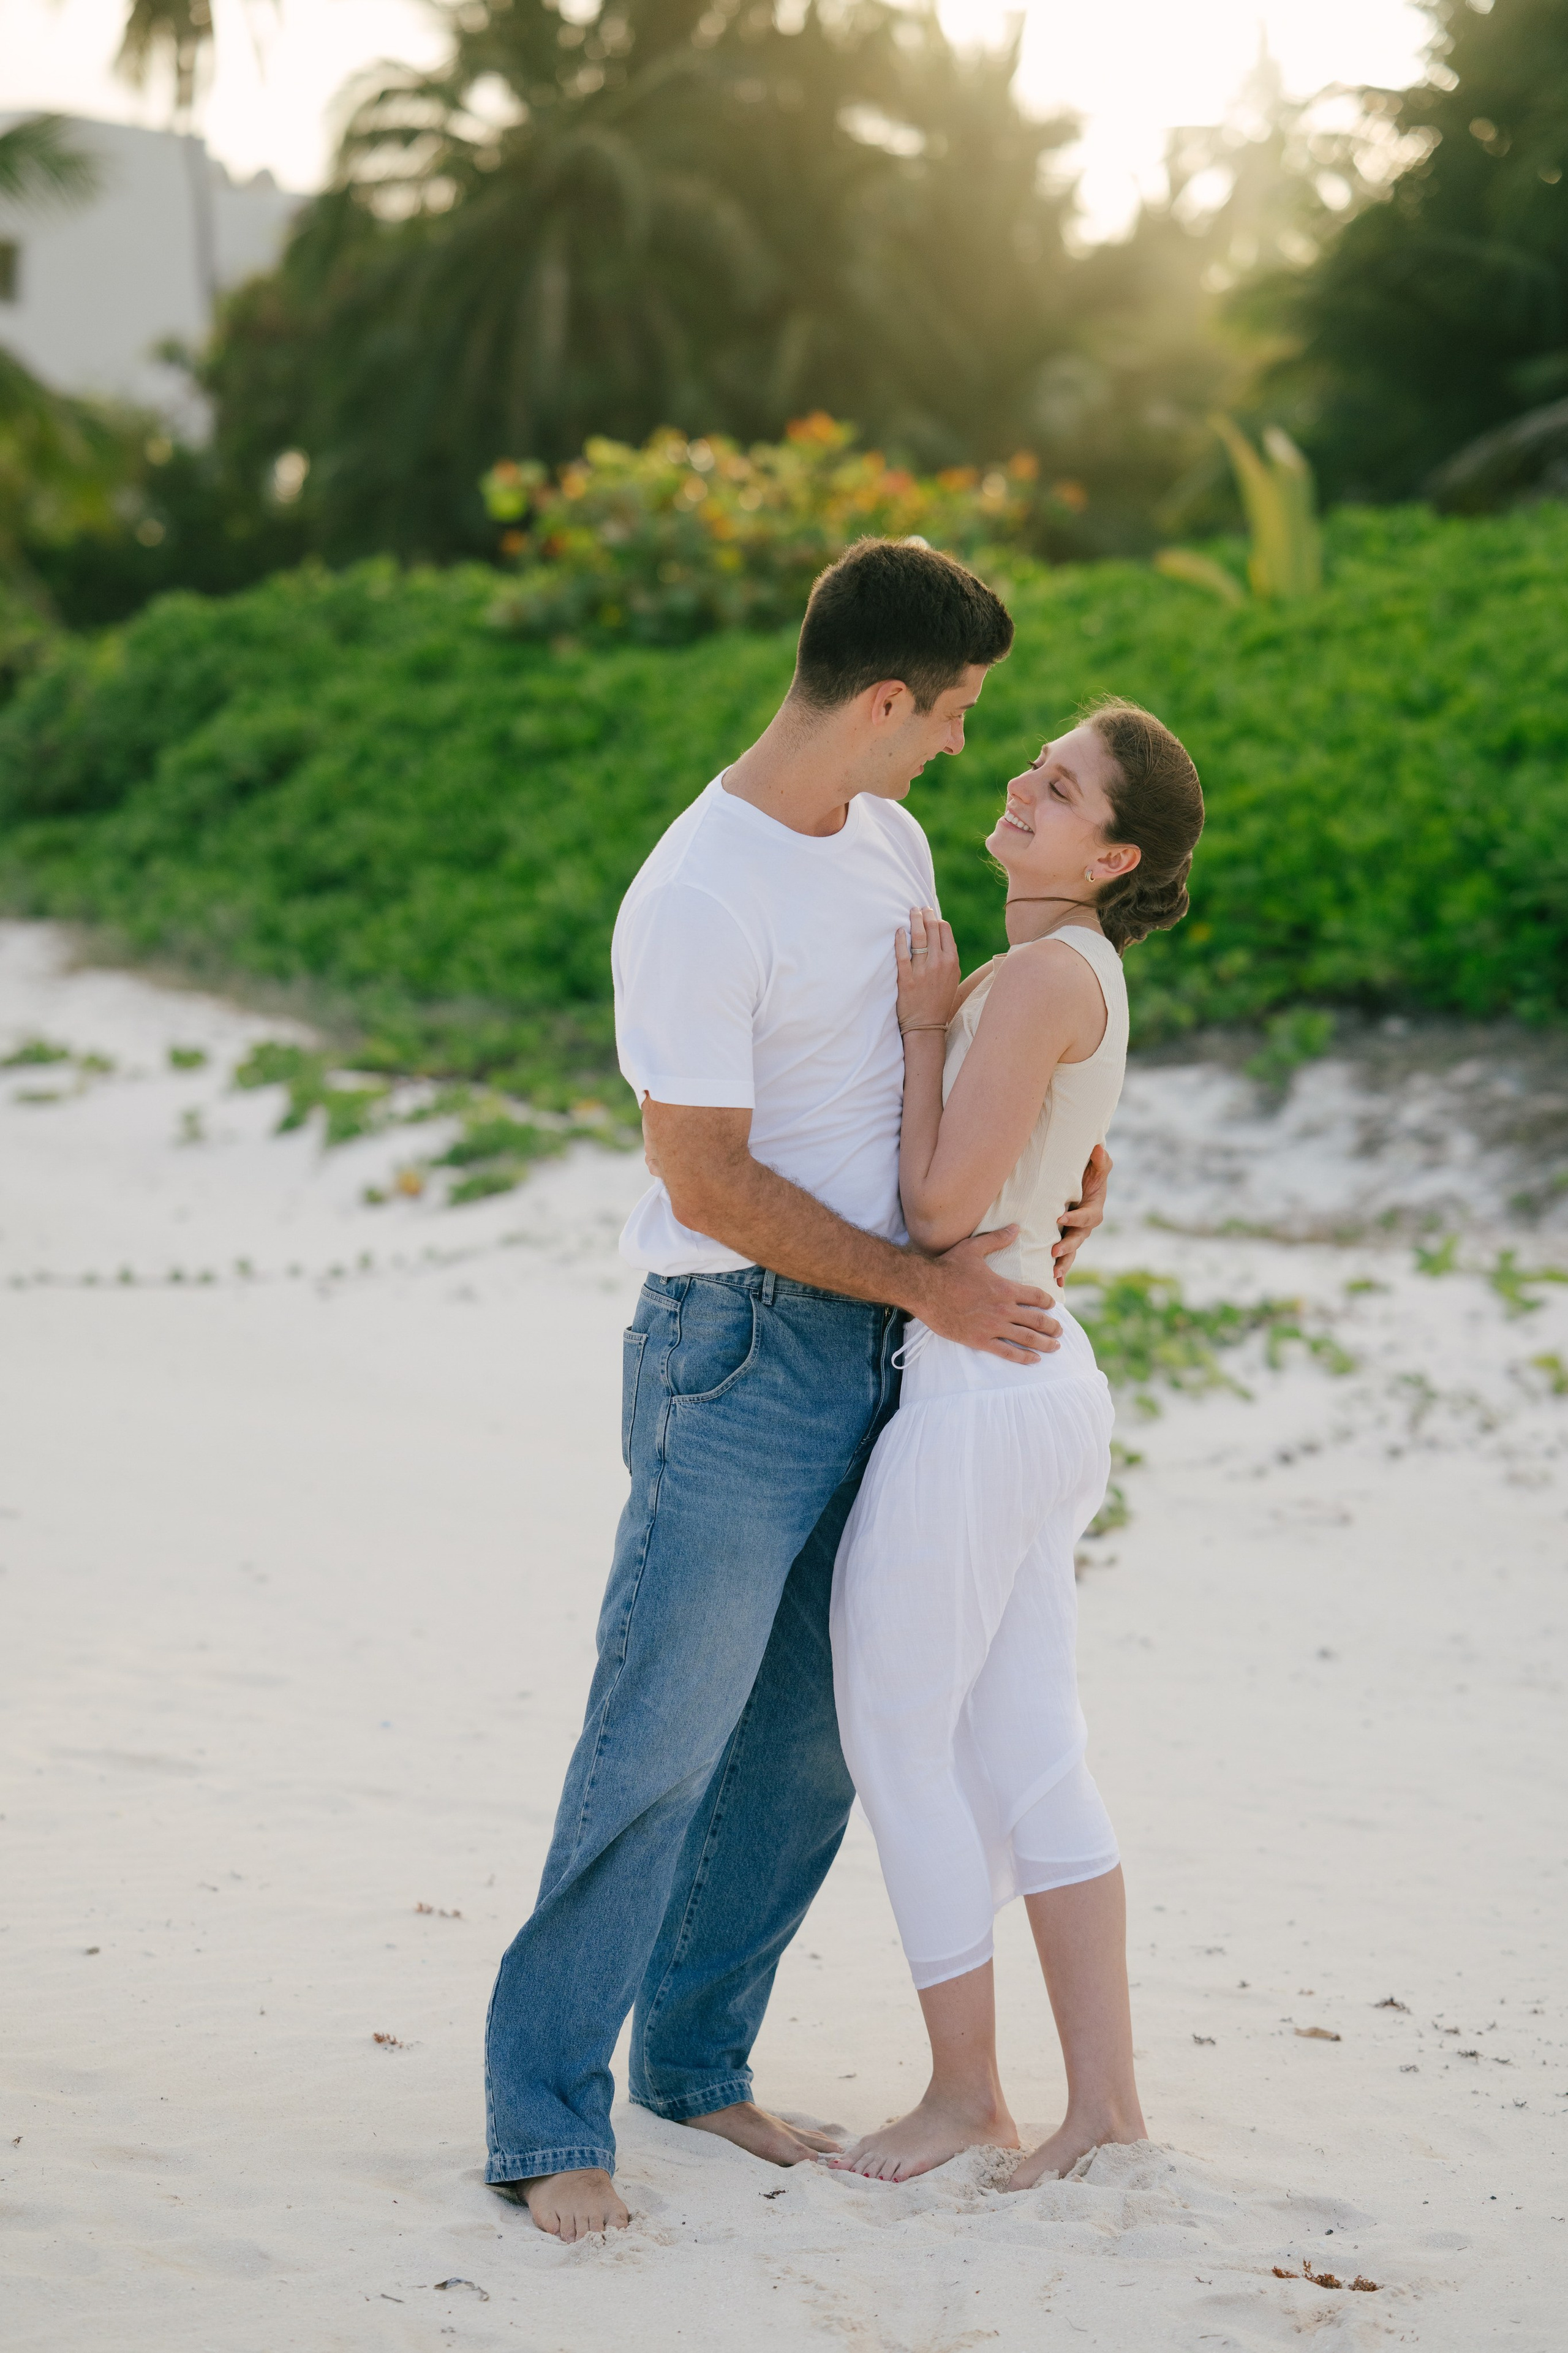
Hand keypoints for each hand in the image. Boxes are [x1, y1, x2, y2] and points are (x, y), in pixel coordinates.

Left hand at [895, 906, 958, 1035]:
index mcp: (952, 961)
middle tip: (917, 909)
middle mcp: (939, 963)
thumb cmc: (939, 999)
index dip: (936, 918)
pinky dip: (900, 940)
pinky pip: (902, 954)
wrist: (927, 1024)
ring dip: (914, 921)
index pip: (944, 930)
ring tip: (910, 913)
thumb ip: (948, 956)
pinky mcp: (906, 979)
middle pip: (932, 929)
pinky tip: (898, 931)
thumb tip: (940, 935)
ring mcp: (922, 971)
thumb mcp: (952, 977)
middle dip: (924, 915)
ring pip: (918, 938)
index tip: (929, 914)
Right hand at [915, 1226, 1060, 1362]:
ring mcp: (992, 1327)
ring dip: (1045, 1344)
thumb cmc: (947, 1268)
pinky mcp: (979, 1340)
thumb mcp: (973, 1248)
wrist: (924, 1289)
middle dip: (1052, 1326)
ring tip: (1055, 1347)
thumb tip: (1016, 1227)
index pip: (1037, 1296)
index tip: (1053, 1305)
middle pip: (1037, 1320)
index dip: (1048, 1301)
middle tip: (1060, 1330)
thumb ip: (997, 1239)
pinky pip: (1007, 1352)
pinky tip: (1034, 1360)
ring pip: (1027, 1338)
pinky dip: (1023, 1358)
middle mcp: (1003, 1309)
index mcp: (1005, 1288)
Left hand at [1052, 1144, 1110, 1284]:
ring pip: (1072, 1252)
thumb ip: (1100, 1160)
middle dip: (1067, 1246)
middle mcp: (1086, 1226)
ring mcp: (1076, 1236)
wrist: (1082, 1184)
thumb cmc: (1089, 1174)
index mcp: (1094, 1210)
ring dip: (1064, 1264)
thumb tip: (1097, 1147)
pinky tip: (1056, 1285)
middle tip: (1054, 1251)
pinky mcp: (1066, 1241)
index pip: (1086, 1216)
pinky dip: (1062, 1272)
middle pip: (1079, 1239)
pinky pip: (1065, 1258)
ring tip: (1054, 1274)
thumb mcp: (1096, 1167)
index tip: (1060, 1218)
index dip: (1075, 1218)